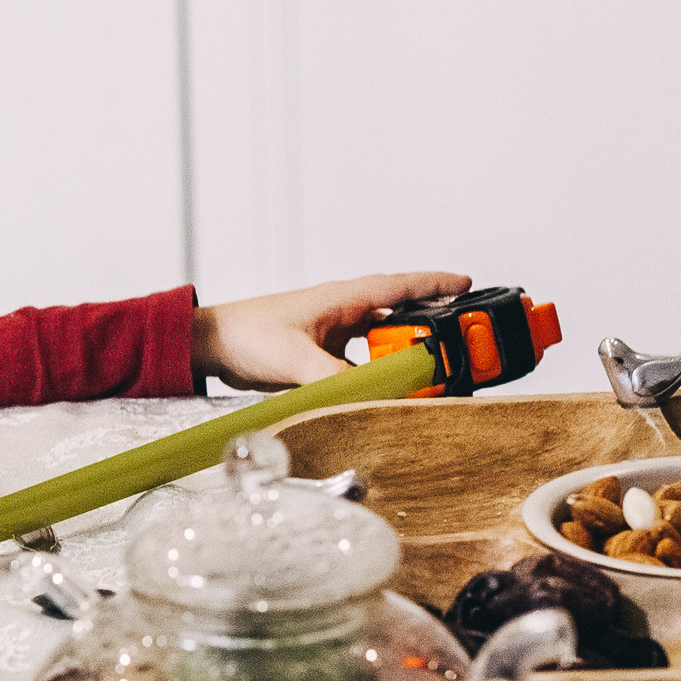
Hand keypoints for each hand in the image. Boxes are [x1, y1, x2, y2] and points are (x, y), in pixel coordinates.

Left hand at [191, 271, 471, 392]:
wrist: (210, 345)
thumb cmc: (244, 335)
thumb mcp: (295, 359)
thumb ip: (335, 379)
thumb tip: (373, 395)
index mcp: (341, 299)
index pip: (400, 286)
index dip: (437, 285)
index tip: (470, 285)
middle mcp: (341, 311)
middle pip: (399, 313)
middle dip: (432, 323)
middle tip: (463, 340)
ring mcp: (331, 331)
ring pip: (382, 337)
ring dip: (406, 348)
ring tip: (434, 366)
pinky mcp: (320, 352)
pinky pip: (362, 358)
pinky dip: (380, 368)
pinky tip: (389, 383)